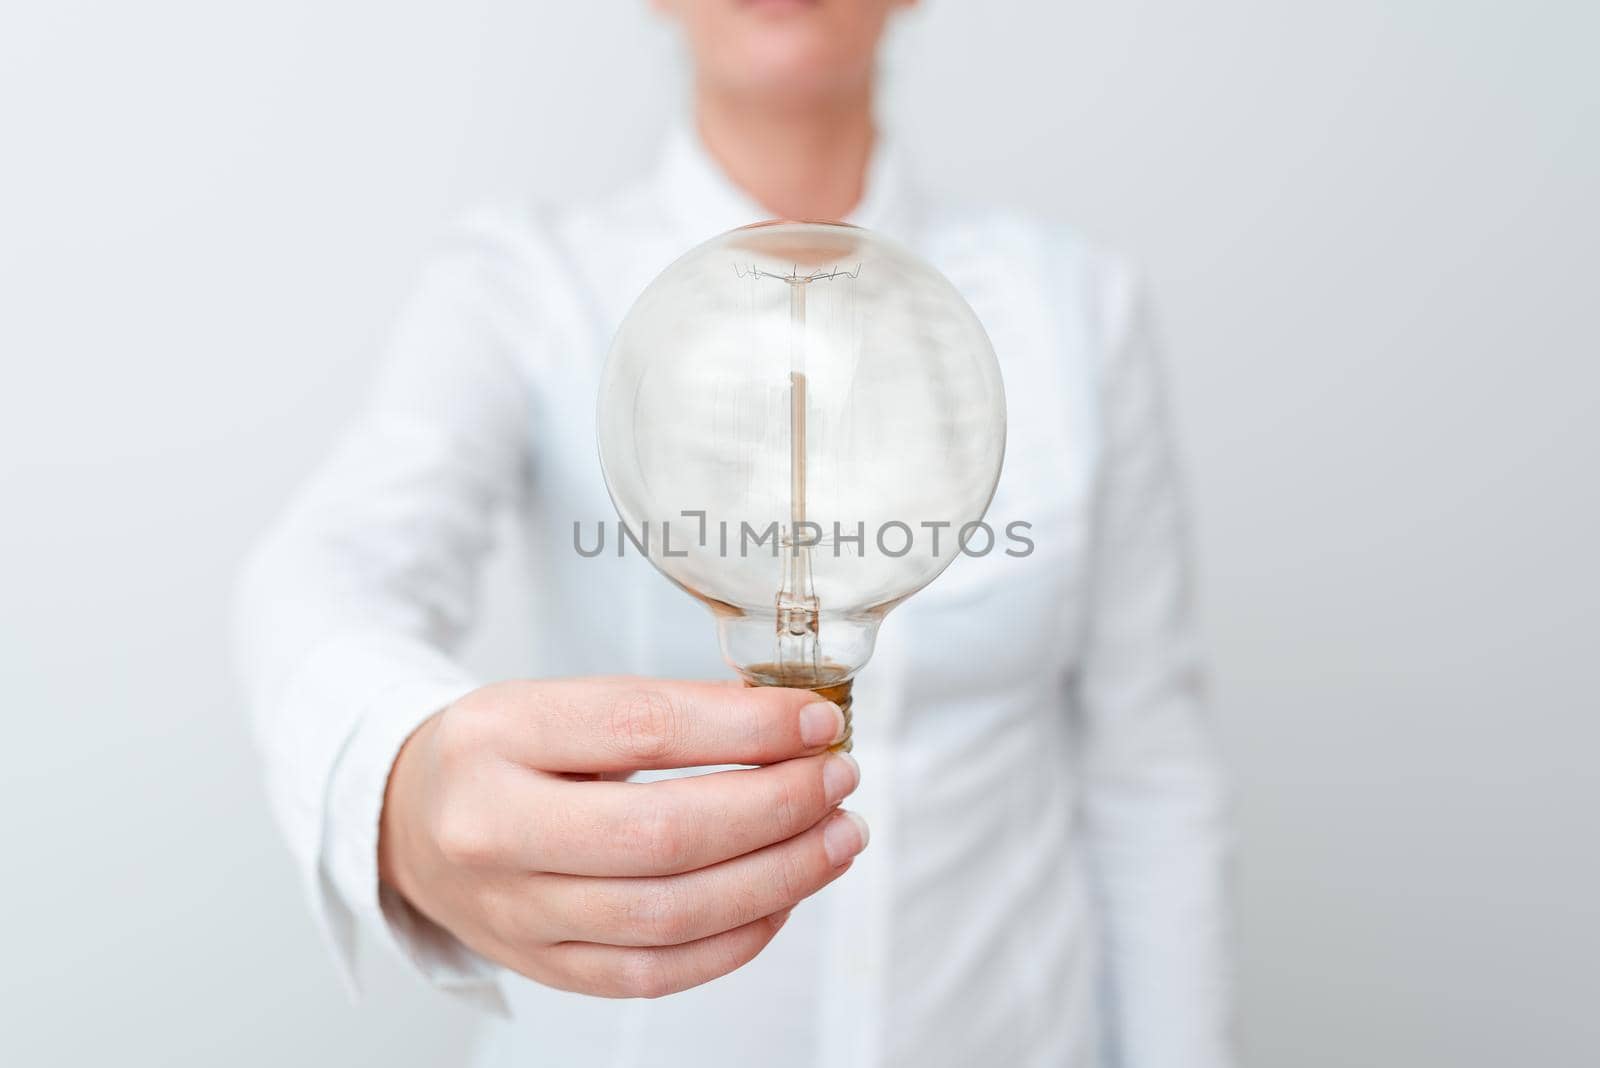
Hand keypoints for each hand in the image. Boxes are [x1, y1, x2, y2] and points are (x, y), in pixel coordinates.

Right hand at [378, 676, 865, 997]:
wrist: (409, 820)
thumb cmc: (503, 752)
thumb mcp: (557, 700)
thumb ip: (664, 712)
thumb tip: (790, 728)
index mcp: (498, 735)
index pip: (642, 729)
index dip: (746, 729)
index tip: (815, 722)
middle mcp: (492, 829)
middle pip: (661, 835)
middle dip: (774, 809)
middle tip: (838, 781)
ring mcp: (513, 912)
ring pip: (668, 915)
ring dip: (776, 878)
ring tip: (837, 838)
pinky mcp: (541, 968)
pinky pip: (654, 973)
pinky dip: (735, 939)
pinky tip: (782, 897)